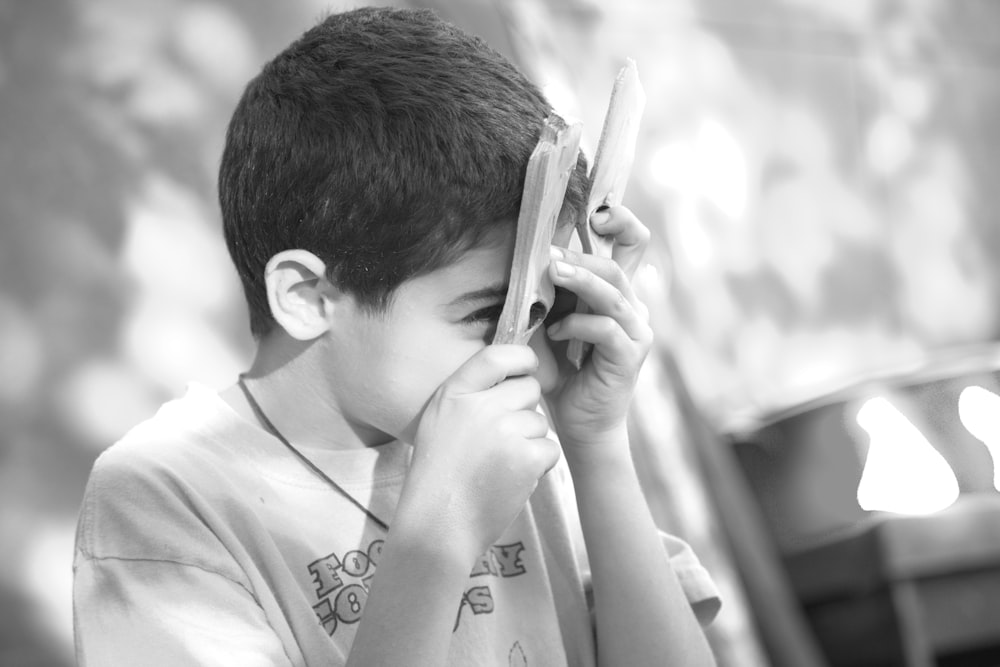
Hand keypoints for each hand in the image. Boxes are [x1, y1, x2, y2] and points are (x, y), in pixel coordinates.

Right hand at [399, 345, 560, 561]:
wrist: (438, 524)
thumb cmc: (438, 476)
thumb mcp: (439, 422)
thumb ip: (469, 397)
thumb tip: (510, 377)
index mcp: (454, 394)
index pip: (496, 355)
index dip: (520, 358)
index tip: (528, 367)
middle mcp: (480, 406)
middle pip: (528, 389)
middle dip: (524, 409)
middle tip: (504, 438)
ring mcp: (505, 430)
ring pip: (540, 422)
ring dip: (530, 442)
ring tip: (501, 466)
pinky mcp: (526, 457)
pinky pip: (550, 448)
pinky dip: (539, 465)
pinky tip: (514, 479)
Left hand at [537, 205, 652, 452]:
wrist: (578, 421)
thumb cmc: (563, 369)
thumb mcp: (553, 320)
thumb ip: (550, 292)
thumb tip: (526, 256)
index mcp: (618, 292)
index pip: (632, 244)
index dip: (621, 221)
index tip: (596, 212)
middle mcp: (634, 307)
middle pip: (618, 264)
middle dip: (582, 253)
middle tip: (547, 251)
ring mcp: (637, 331)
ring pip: (613, 293)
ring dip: (581, 280)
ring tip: (553, 272)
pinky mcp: (630, 356)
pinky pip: (606, 329)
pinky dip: (577, 325)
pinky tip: (555, 333)